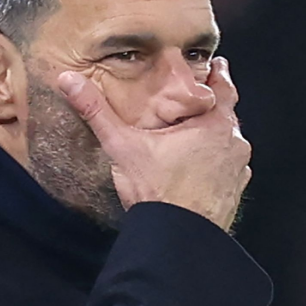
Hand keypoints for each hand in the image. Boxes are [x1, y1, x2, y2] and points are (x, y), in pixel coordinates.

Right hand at [57, 57, 250, 230]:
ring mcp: (237, 170)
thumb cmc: (157, 191)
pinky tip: (200, 167)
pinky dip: (217, 163)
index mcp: (214, 124)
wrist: (177, 240)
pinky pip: (228, 169)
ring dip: (216, 136)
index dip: (218, 75)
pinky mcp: (233, 193)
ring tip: (197, 132)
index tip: (215, 65)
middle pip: (228, 114)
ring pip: (229, 142)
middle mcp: (233, 144)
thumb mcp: (122, 146)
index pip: (223, 87)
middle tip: (202, 95)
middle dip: (215, 104)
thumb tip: (69, 80)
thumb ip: (97, 111)